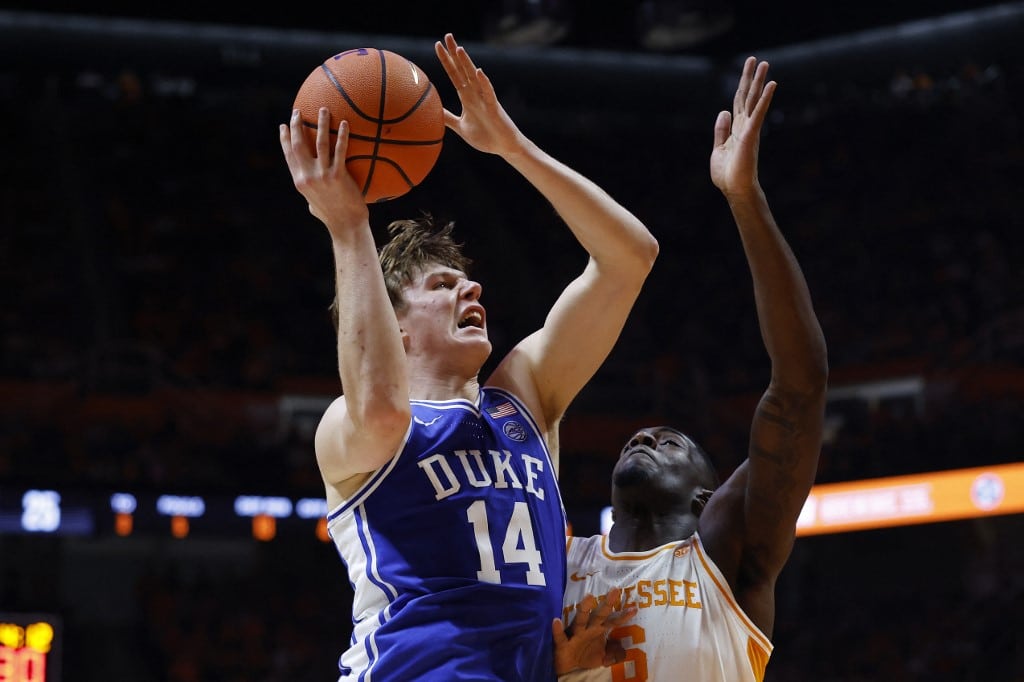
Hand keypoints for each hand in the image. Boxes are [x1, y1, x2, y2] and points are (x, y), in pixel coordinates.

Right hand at [279, 106, 368, 234]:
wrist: (346, 226)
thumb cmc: (333, 216)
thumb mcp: (314, 204)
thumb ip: (311, 191)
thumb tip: (312, 185)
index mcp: (299, 181)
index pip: (289, 155)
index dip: (285, 139)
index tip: (284, 126)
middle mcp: (307, 177)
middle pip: (299, 145)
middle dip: (297, 125)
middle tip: (299, 111)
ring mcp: (322, 176)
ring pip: (319, 143)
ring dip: (320, 124)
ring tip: (323, 109)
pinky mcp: (338, 176)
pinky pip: (340, 150)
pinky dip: (341, 135)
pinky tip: (344, 124)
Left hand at [434, 33, 523, 157]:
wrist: (503, 147)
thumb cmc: (485, 136)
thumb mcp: (460, 126)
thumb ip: (448, 117)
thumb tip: (433, 111)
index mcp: (466, 97)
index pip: (454, 74)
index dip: (446, 60)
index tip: (438, 46)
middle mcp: (475, 94)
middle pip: (462, 70)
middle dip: (454, 53)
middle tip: (447, 36)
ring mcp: (484, 99)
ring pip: (474, 78)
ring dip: (467, 63)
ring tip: (459, 49)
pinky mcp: (494, 108)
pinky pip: (488, 93)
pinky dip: (483, 82)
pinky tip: (478, 72)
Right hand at [552, 587, 637, 674]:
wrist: (569, 668)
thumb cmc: (586, 656)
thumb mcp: (603, 657)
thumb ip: (614, 654)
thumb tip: (625, 650)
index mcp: (598, 631)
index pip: (613, 622)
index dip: (623, 616)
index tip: (634, 608)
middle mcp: (588, 630)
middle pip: (599, 615)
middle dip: (607, 604)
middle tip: (615, 590)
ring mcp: (576, 635)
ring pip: (580, 620)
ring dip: (584, 609)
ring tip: (588, 597)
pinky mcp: (563, 644)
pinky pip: (560, 636)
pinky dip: (557, 629)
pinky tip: (556, 621)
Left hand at [710, 56, 775, 198]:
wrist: (734, 189)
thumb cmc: (727, 174)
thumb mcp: (718, 149)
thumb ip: (721, 130)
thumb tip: (723, 111)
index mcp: (736, 128)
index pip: (739, 102)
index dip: (742, 86)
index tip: (746, 71)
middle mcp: (745, 125)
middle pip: (748, 96)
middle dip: (751, 78)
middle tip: (756, 59)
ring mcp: (749, 128)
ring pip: (755, 100)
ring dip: (759, 82)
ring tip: (764, 64)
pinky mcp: (751, 134)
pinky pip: (759, 112)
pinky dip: (765, 98)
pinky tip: (771, 84)